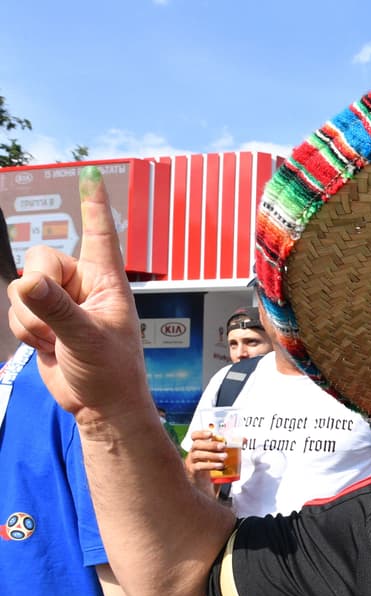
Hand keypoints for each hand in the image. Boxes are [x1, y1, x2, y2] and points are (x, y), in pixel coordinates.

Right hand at [7, 167, 149, 418]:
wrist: (99, 405)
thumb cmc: (112, 372)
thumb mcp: (87, 339)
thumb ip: (55, 310)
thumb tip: (26, 283)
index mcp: (107, 280)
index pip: (100, 234)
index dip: (93, 204)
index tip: (93, 173)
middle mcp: (83, 284)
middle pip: (39, 259)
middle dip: (39, 291)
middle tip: (62, 323)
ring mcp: (61, 301)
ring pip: (22, 289)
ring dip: (33, 320)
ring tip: (60, 341)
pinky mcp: (43, 319)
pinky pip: (16, 311)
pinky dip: (26, 332)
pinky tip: (49, 347)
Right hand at [182, 429, 227, 486]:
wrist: (204, 487)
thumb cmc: (213, 468)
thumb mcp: (220, 457)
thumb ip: (230, 448)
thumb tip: (244, 439)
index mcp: (199, 447)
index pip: (194, 436)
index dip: (200, 433)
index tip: (211, 434)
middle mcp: (193, 452)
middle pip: (197, 444)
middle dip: (210, 444)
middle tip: (223, 446)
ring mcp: (191, 462)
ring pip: (197, 455)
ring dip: (212, 455)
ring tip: (224, 457)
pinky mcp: (193, 472)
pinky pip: (199, 466)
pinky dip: (210, 465)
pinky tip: (220, 466)